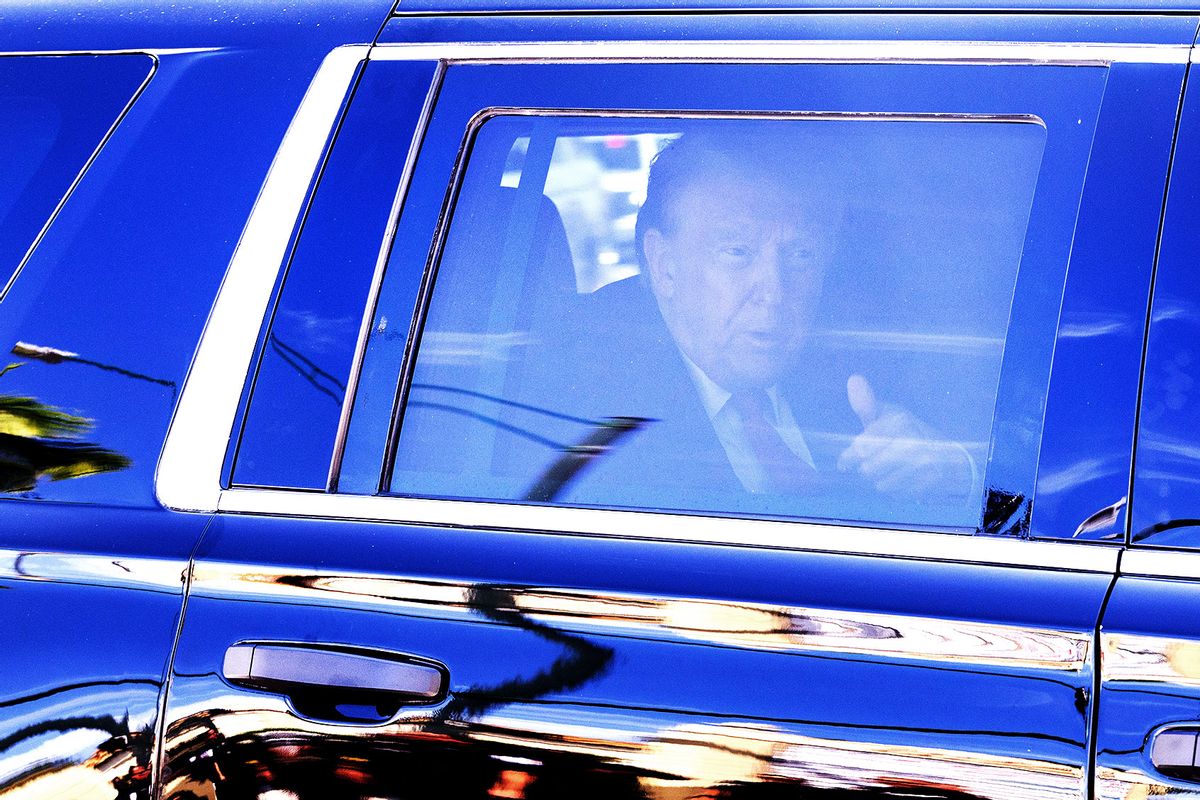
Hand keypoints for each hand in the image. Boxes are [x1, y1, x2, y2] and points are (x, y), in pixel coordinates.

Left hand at [837, 374, 973, 500]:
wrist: (946, 453)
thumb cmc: (904, 432)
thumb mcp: (886, 416)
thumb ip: (866, 404)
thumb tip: (853, 379)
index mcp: (899, 421)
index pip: (861, 447)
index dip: (849, 457)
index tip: (844, 463)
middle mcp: (913, 439)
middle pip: (869, 468)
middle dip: (866, 469)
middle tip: (872, 464)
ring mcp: (925, 461)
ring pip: (882, 483)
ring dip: (880, 480)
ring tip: (887, 470)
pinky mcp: (932, 479)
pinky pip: (898, 493)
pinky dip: (895, 489)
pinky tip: (901, 479)